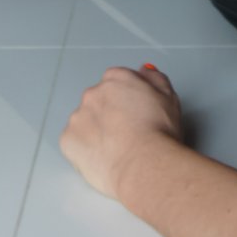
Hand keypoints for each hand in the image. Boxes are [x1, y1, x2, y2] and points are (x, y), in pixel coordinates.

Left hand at [60, 64, 182, 199]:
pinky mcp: (68, 140)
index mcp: (116, 79)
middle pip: (99, 101)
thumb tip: (145, 72)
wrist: (143, 164)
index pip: (117, 82)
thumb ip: (155, 79)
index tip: (136, 114)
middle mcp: (93, 94)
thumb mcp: (169, 97)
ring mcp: (78, 117)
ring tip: (118, 149)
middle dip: (110, 115)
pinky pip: (74, 143)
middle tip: (128, 134)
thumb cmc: (158, 133)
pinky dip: (86, 150)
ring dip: (96, 132)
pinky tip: (104, 157)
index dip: (128, 100)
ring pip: (85, 122)